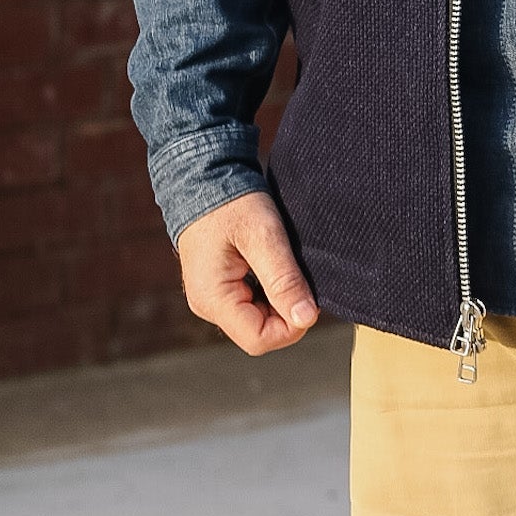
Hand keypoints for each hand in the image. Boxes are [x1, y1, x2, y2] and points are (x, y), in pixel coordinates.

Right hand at [177, 190, 318, 353]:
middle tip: (301, 276)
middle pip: (258, 332)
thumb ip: (283, 279)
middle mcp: (207, 304)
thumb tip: (306, 318)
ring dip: (279, 300)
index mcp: (212, 298)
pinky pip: (250, 303)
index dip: (291, 326)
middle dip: (286, 311)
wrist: (205, 175)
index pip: (259, 339)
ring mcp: (212, 296)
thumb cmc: (231, 202)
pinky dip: (269, 290)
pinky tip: (275, 265)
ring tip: (286, 265)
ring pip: (256, 318)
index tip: (310, 297)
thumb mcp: (263, 235)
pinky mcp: (219, 286)